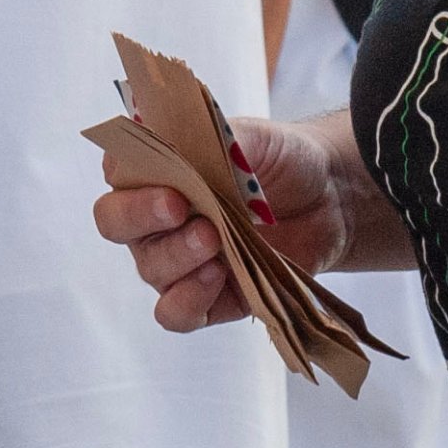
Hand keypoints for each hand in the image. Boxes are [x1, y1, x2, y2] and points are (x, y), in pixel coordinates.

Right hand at [93, 112, 360, 333]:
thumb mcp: (251, 137)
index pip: (118, 173)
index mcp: (156, 172)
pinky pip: (176, 312)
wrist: (331, 196)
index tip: (160, 173)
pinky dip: (188, 298)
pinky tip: (217, 277)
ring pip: (150, 268)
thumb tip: (173, 135)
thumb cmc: (280, 159)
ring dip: (176, 255)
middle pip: (116, 224)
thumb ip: (211, 138)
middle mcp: (155, 220)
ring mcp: (178, 261)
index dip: (126, 174)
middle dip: (141, 215)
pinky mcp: (208, 299)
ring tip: (213, 239)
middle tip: (179, 206)